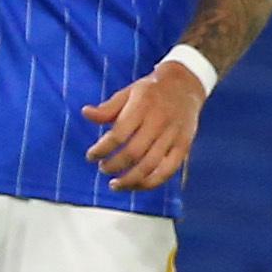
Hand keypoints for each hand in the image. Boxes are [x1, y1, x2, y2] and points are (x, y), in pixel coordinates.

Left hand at [81, 58, 207, 192]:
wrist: (186, 85)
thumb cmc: (151, 91)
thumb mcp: (128, 92)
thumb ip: (108, 108)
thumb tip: (86, 114)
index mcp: (142, 106)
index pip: (118, 135)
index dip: (102, 149)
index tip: (91, 156)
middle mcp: (159, 121)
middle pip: (133, 153)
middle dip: (114, 166)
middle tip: (103, 168)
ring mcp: (173, 135)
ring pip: (150, 165)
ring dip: (130, 180)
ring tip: (115, 184)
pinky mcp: (184, 146)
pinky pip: (168, 170)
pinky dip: (151, 182)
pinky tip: (137, 186)